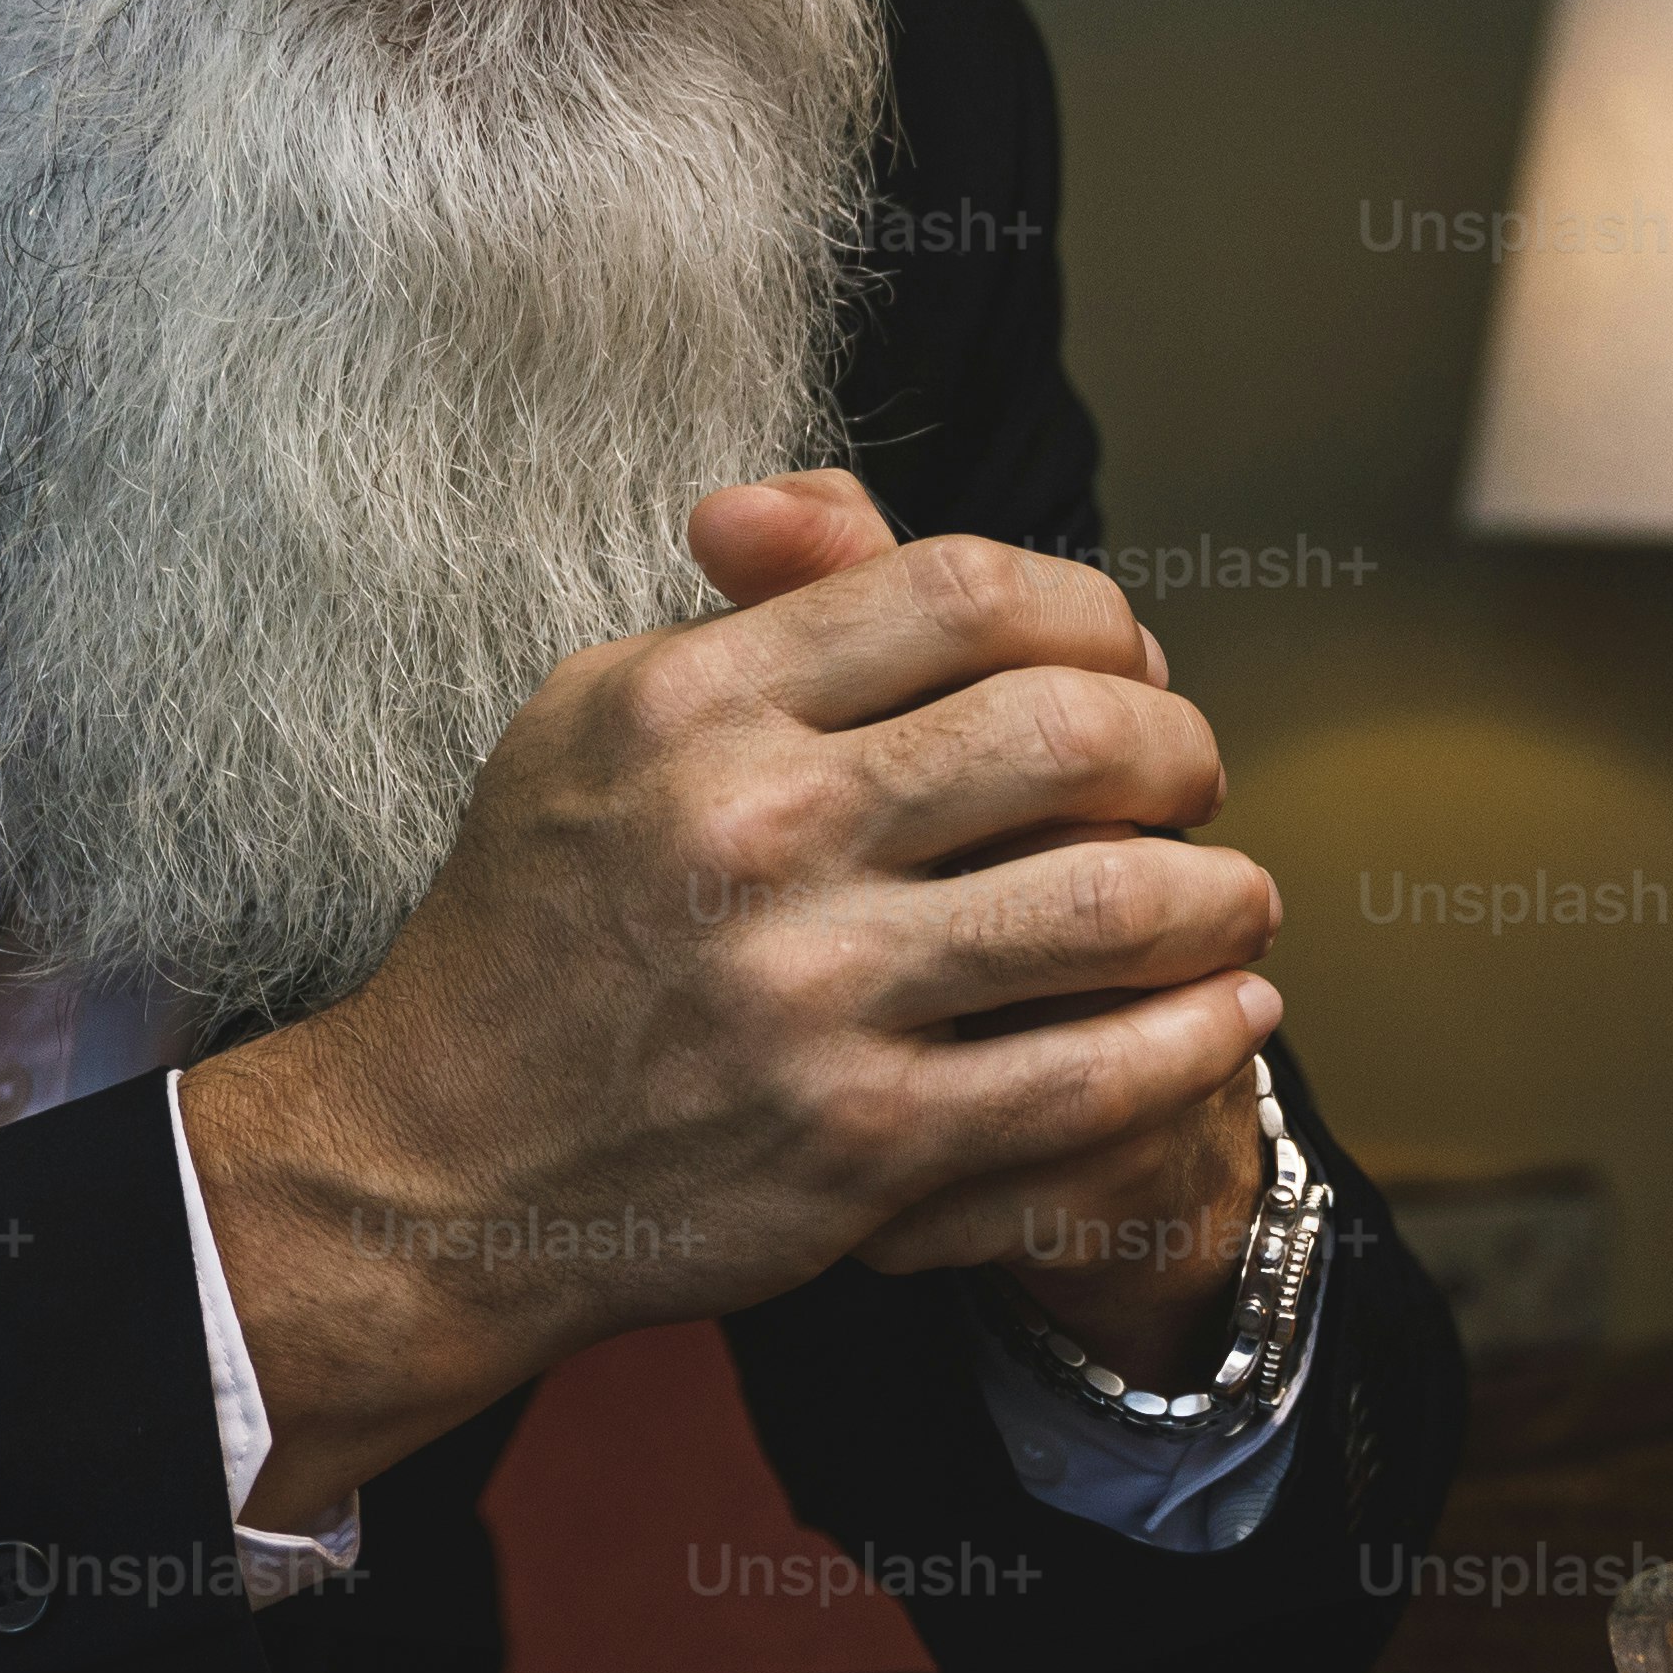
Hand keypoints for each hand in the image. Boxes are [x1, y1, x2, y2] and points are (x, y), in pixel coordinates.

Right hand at [174, 470, 1286, 1528]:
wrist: (437, 1167)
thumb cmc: (534, 933)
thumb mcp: (595, 724)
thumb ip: (745, 617)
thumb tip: (848, 505)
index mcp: (695, 707)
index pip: (968, 593)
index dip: (1092, 614)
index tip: (1123, 658)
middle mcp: (758, 833)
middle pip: (1069, 732)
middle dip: (1177, 747)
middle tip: (1191, 775)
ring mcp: (815, 995)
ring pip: (1111, 904)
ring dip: (1218, 895)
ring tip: (1235, 897)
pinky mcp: (863, 1144)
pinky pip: (1092, 1076)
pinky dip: (1195, 1040)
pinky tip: (1229, 1015)